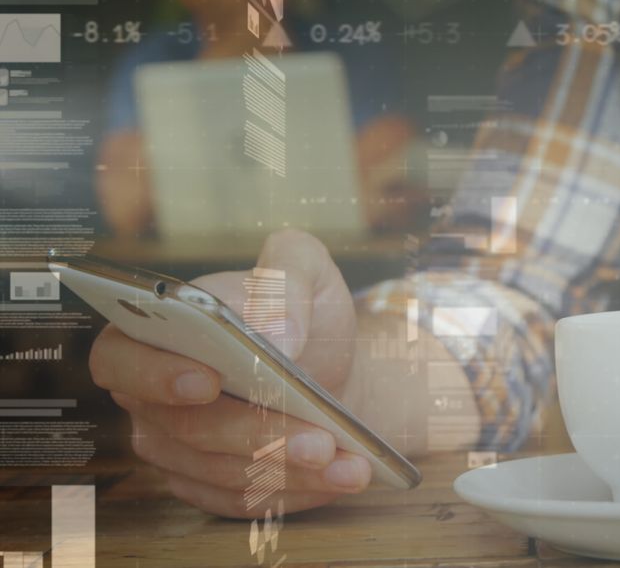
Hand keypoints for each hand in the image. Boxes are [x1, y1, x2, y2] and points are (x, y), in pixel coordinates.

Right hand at [89, 230, 366, 517]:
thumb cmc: (302, 311)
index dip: (155, 375)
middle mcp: (152, 397)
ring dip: (289, 471)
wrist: (331, 364)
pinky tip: (343, 477)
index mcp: (153, 332)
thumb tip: (278, 334)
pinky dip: (299, 490)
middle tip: (318, 439)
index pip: (120, 358)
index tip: (208, 380)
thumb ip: (285, 278)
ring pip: (220, 471)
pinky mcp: (211, 486)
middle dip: (256, 435)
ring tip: (348, 463)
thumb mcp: (304, 269)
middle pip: (186, 428)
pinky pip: (245, 501)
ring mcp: (178, 448)